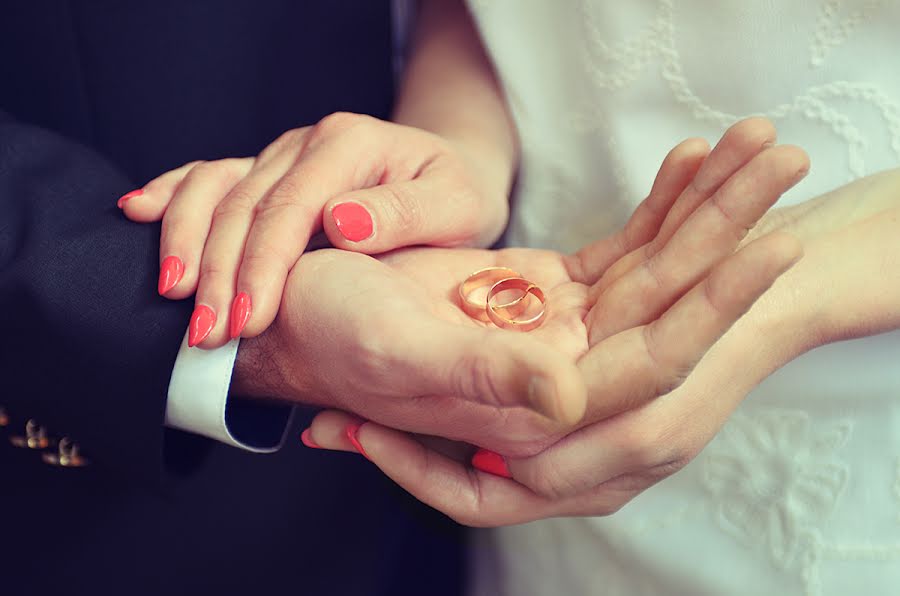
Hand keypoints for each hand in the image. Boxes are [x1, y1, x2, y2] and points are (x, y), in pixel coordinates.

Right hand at [119, 112, 511, 346]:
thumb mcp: (457, 206)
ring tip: (170, 293)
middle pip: (245, 205)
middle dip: (220, 272)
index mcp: (351, 144)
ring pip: (216, 189)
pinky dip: (174, 195)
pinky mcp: (268, 170)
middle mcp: (308, 143)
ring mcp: (282, 154)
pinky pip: (212, 176)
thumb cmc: (457, 198)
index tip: (247, 321)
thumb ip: (405, 212)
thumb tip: (340, 223)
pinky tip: (138, 212)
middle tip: (204, 335)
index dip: (262, 265)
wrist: (449, 175)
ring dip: (186, 240)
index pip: (291, 206)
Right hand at [301, 118, 811, 525]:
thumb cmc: (331, 337)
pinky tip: (693, 160)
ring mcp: (562, 331)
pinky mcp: (551, 293)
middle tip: (784, 161)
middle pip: (667, 304)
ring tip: (758, 143)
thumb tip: (572, 400)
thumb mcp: (397, 353)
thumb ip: (484, 380)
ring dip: (708, 207)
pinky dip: (657, 204)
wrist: (304, 314)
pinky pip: (621, 248)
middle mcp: (562, 376)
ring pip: (654, 270)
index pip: (646, 359)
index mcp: (532, 408)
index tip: (770, 244)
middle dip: (729, 231)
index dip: (711, 306)